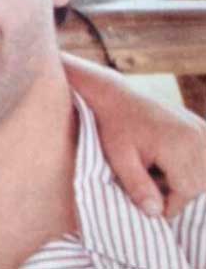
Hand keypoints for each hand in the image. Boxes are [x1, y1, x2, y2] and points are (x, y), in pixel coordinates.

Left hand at [63, 52, 205, 216]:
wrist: (117, 96)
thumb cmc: (114, 127)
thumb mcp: (119, 158)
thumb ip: (137, 186)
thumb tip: (156, 213)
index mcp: (178, 145)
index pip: (186, 190)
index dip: (169, 203)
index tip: (151, 205)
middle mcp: (196, 136)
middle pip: (198, 183)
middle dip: (176, 191)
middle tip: (149, 182)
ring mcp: (201, 129)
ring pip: (204, 172)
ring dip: (184, 179)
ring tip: (154, 169)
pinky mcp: (201, 126)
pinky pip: (204, 157)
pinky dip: (189, 165)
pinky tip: (165, 158)